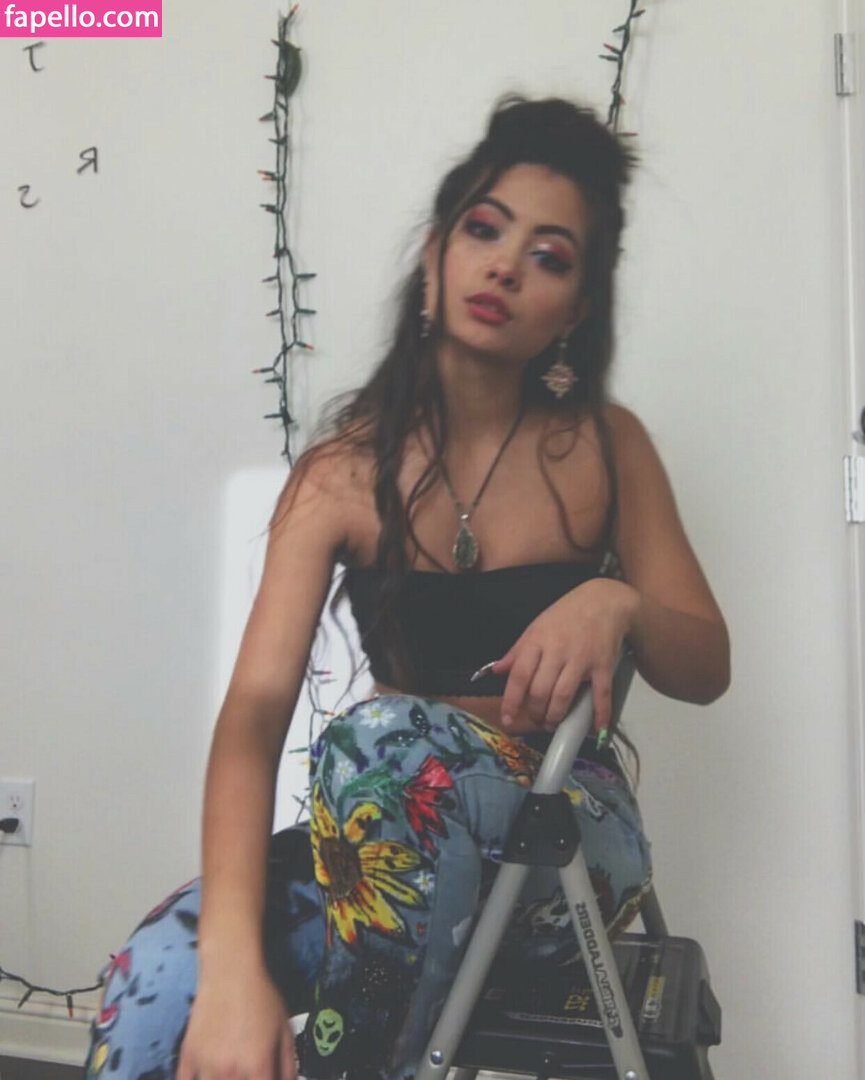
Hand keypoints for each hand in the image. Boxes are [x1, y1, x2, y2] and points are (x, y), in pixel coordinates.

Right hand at [176, 963, 296, 1079]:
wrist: (230, 971)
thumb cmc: (261, 998)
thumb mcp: (285, 1030)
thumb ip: (289, 1066)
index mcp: (257, 1066)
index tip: (264, 1079)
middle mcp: (230, 1071)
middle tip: (248, 1074)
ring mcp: (205, 1066)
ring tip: (230, 1074)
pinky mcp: (187, 1057)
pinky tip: (205, 1077)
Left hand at [492, 579, 640, 733]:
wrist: (603, 600)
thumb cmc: (566, 614)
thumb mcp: (536, 626)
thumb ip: (517, 651)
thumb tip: (496, 670)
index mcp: (537, 641)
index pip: (519, 676)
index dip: (511, 701)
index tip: (507, 718)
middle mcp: (557, 651)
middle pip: (540, 690)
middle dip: (535, 712)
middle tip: (536, 720)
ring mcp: (581, 658)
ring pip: (563, 695)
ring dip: (555, 716)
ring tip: (552, 723)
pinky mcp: (603, 664)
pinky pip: (600, 694)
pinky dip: (599, 713)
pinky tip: (595, 728)